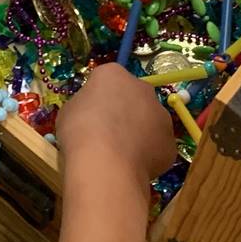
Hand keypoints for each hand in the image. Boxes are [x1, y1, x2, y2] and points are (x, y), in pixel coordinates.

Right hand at [56, 63, 178, 187]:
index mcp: (113, 74)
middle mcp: (142, 88)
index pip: (108, 80)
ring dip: (139, 132)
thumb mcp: (69, 110)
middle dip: (125, 112)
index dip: (100, 99)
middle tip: (109, 133)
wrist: (105, 164)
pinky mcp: (170, 143)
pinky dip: (148, 155)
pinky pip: (157, 146)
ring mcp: (161, 115)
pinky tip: (132, 167)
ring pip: (150, 121)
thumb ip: (85, 106)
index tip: (92, 115)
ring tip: (121, 155)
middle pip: (134, 96)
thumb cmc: (79, 131)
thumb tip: (92, 115)